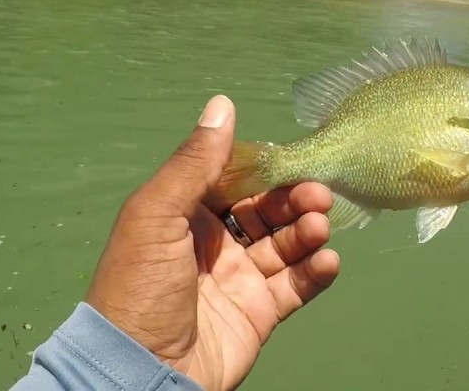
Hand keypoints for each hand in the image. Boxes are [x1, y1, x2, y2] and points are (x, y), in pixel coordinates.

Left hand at [84, 95, 340, 390]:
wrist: (142, 372)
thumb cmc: (141, 286)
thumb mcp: (157, 215)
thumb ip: (195, 162)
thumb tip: (222, 105)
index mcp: (184, 216)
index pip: (233, 179)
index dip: (264, 168)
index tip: (291, 158)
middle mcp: (213, 243)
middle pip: (266, 209)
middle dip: (294, 197)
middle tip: (317, 194)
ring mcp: (239, 279)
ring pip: (285, 243)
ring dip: (308, 230)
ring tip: (319, 227)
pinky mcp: (259, 313)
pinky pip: (296, 285)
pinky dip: (316, 271)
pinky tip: (327, 261)